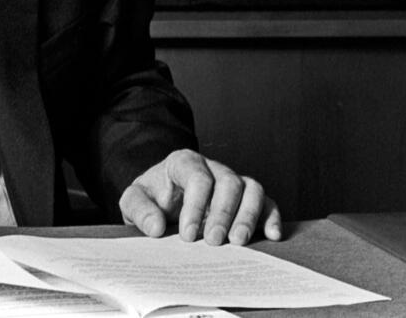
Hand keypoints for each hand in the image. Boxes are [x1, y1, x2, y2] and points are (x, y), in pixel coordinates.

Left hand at [118, 149, 280, 245]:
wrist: (162, 201)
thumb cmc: (151, 199)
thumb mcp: (133, 200)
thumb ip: (139, 209)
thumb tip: (156, 227)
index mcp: (184, 162)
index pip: (197, 178)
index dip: (195, 206)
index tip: (187, 236)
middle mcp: (212, 168)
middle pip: (228, 182)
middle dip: (222, 213)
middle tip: (214, 242)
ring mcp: (233, 181)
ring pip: (251, 188)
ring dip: (248, 216)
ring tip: (238, 242)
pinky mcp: (247, 199)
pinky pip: (266, 202)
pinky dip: (271, 217)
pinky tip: (271, 236)